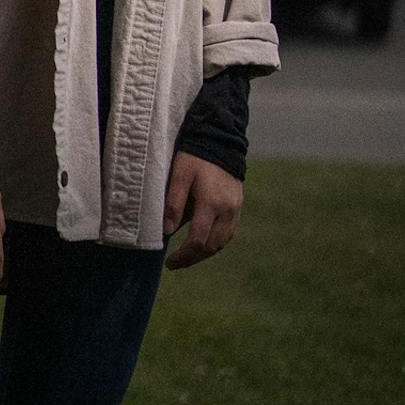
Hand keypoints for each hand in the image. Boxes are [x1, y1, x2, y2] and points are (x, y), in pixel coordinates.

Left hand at [162, 150, 241, 269]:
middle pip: (211, 246)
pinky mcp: (237, 207)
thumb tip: (167, 231)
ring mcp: (235, 210)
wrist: (221, 140)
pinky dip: (215, 243)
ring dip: (204, 253)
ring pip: (221, 243)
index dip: (183, 255)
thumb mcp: (180, 174)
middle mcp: (227, 211)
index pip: (198, 240)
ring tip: (186, 257)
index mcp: (211, 204)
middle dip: (192, 258)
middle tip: (175, 264)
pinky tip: (203, 244)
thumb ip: (173, 202)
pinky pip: (228, 234)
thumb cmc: (196, 157)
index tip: (169, 263)